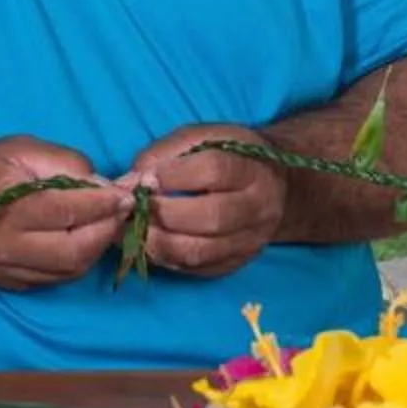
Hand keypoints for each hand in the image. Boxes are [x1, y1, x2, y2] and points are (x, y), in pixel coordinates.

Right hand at [0, 138, 127, 291]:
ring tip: (107, 222)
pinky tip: (84, 239)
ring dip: (97, 247)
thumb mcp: (19, 149)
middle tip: (124, 208)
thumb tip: (102, 183)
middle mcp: (8, 246)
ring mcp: (9, 270)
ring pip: (70, 269)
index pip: (70, 210)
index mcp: (9, 208)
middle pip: (75, 249)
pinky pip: (57, 279)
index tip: (130, 191)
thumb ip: (62, 163)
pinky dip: (79, 261)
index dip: (106, 202)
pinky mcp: (11, 283)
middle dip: (108, 229)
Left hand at [129, 124, 286, 279]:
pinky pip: (195, 269)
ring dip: (159, 241)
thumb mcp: (202, 138)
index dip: (174, 175)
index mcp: (252, 168)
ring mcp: (249, 241)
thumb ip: (165, 152)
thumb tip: (132, 180)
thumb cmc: (228, 155)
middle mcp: (258, 208)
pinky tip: (152, 243)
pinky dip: (166, 258)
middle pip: (210, 217)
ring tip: (136, 228)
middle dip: (164, 213)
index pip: (214, 171)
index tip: (147, 177)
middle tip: (137, 206)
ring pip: (200, 251)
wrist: (273, 185)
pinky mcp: (235, 264)